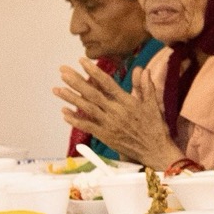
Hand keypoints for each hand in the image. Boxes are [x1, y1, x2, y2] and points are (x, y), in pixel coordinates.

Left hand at [54, 58, 175, 169]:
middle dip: (76, 81)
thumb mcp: (153, 105)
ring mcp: (109, 124)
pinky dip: (75, 120)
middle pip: (92, 94)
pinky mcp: (105, 136)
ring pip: (87, 109)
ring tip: (57, 89)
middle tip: (62, 71)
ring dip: (70, 98)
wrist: (155, 151)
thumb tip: (142, 69)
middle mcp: (116, 112)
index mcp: (128, 102)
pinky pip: (87, 126)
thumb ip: (146, 86)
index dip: (94, 72)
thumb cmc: (156, 127)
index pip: (108, 83)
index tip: (82, 61)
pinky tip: (64, 112)